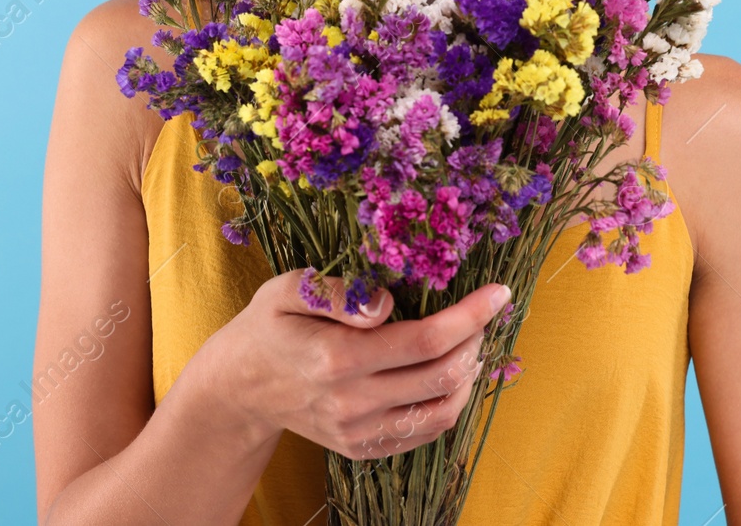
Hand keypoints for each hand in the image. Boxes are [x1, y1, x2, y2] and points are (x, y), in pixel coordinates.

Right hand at [205, 271, 511, 460]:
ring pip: (442, 410)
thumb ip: (335, 293)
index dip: (470, 316)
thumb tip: (384, 304)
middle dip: (477, 340)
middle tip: (485, 312)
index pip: (425, 340)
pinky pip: (424, 431)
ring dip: (470, 374)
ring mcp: (358, 432)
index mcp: (336, 359)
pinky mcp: (363, 448)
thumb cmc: (270, 326)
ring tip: (472, 341)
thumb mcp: (287, 291)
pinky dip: (449, 401)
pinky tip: (450, 371)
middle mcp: (351, 403)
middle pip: (442, 376)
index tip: (498, 293)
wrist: (241, 386)